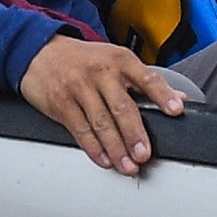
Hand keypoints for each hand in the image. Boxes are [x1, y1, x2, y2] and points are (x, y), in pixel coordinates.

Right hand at [19, 34, 189, 173]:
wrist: (39, 51)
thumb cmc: (82, 58)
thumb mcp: (115, 59)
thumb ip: (145, 80)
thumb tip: (178, 97)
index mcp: (119, 59)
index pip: (146, 77)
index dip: (162, 94)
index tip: (175, 110)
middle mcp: (100, 72)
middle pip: (122, 107)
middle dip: (134, 134)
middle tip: (144, 154)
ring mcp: (79, 88)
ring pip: (101, 123)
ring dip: (116, 149)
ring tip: (128, 166)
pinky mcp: (62, 103)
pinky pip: (80, 130)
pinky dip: (94, 148)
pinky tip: (105, 159)